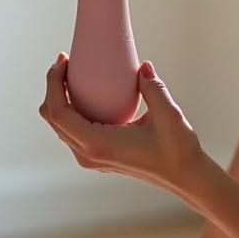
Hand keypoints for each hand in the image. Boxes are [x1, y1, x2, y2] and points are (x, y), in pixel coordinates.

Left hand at [39, 52, 203, 194]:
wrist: (185, 176)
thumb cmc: (177, 149)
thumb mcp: (168, 114)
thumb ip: (152, 87)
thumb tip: (142, 66)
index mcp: (98, 144)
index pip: (58, 112)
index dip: (54, 83)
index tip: (63, 60)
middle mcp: (89, 154)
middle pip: (53, 119)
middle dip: (53, 87)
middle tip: (65, 62)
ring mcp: (92, 159)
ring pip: (61, 127)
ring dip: (60, 99)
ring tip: (72, 75)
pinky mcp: (99, 157)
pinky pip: (74, 132)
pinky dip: (72, 111)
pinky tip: (87, 94)